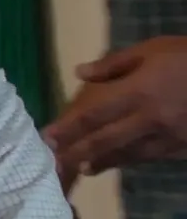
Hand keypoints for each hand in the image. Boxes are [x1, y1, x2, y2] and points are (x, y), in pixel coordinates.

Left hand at [43, 36, 186, 181]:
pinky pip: (150, 156)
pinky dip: (130, 160)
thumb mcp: (153, 49)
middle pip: (105, 141)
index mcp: (139, 92)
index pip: (94, 115)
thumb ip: (114, 64)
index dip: (67, 128)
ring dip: (102, 162)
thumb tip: (80, 73)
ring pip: (128, 154)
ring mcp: (169, 136)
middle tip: (52, 164)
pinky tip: (117, 162)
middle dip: (76, 153)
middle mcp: (151, 119)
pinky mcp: (183, 147)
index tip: (45, 138)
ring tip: (81, 168)